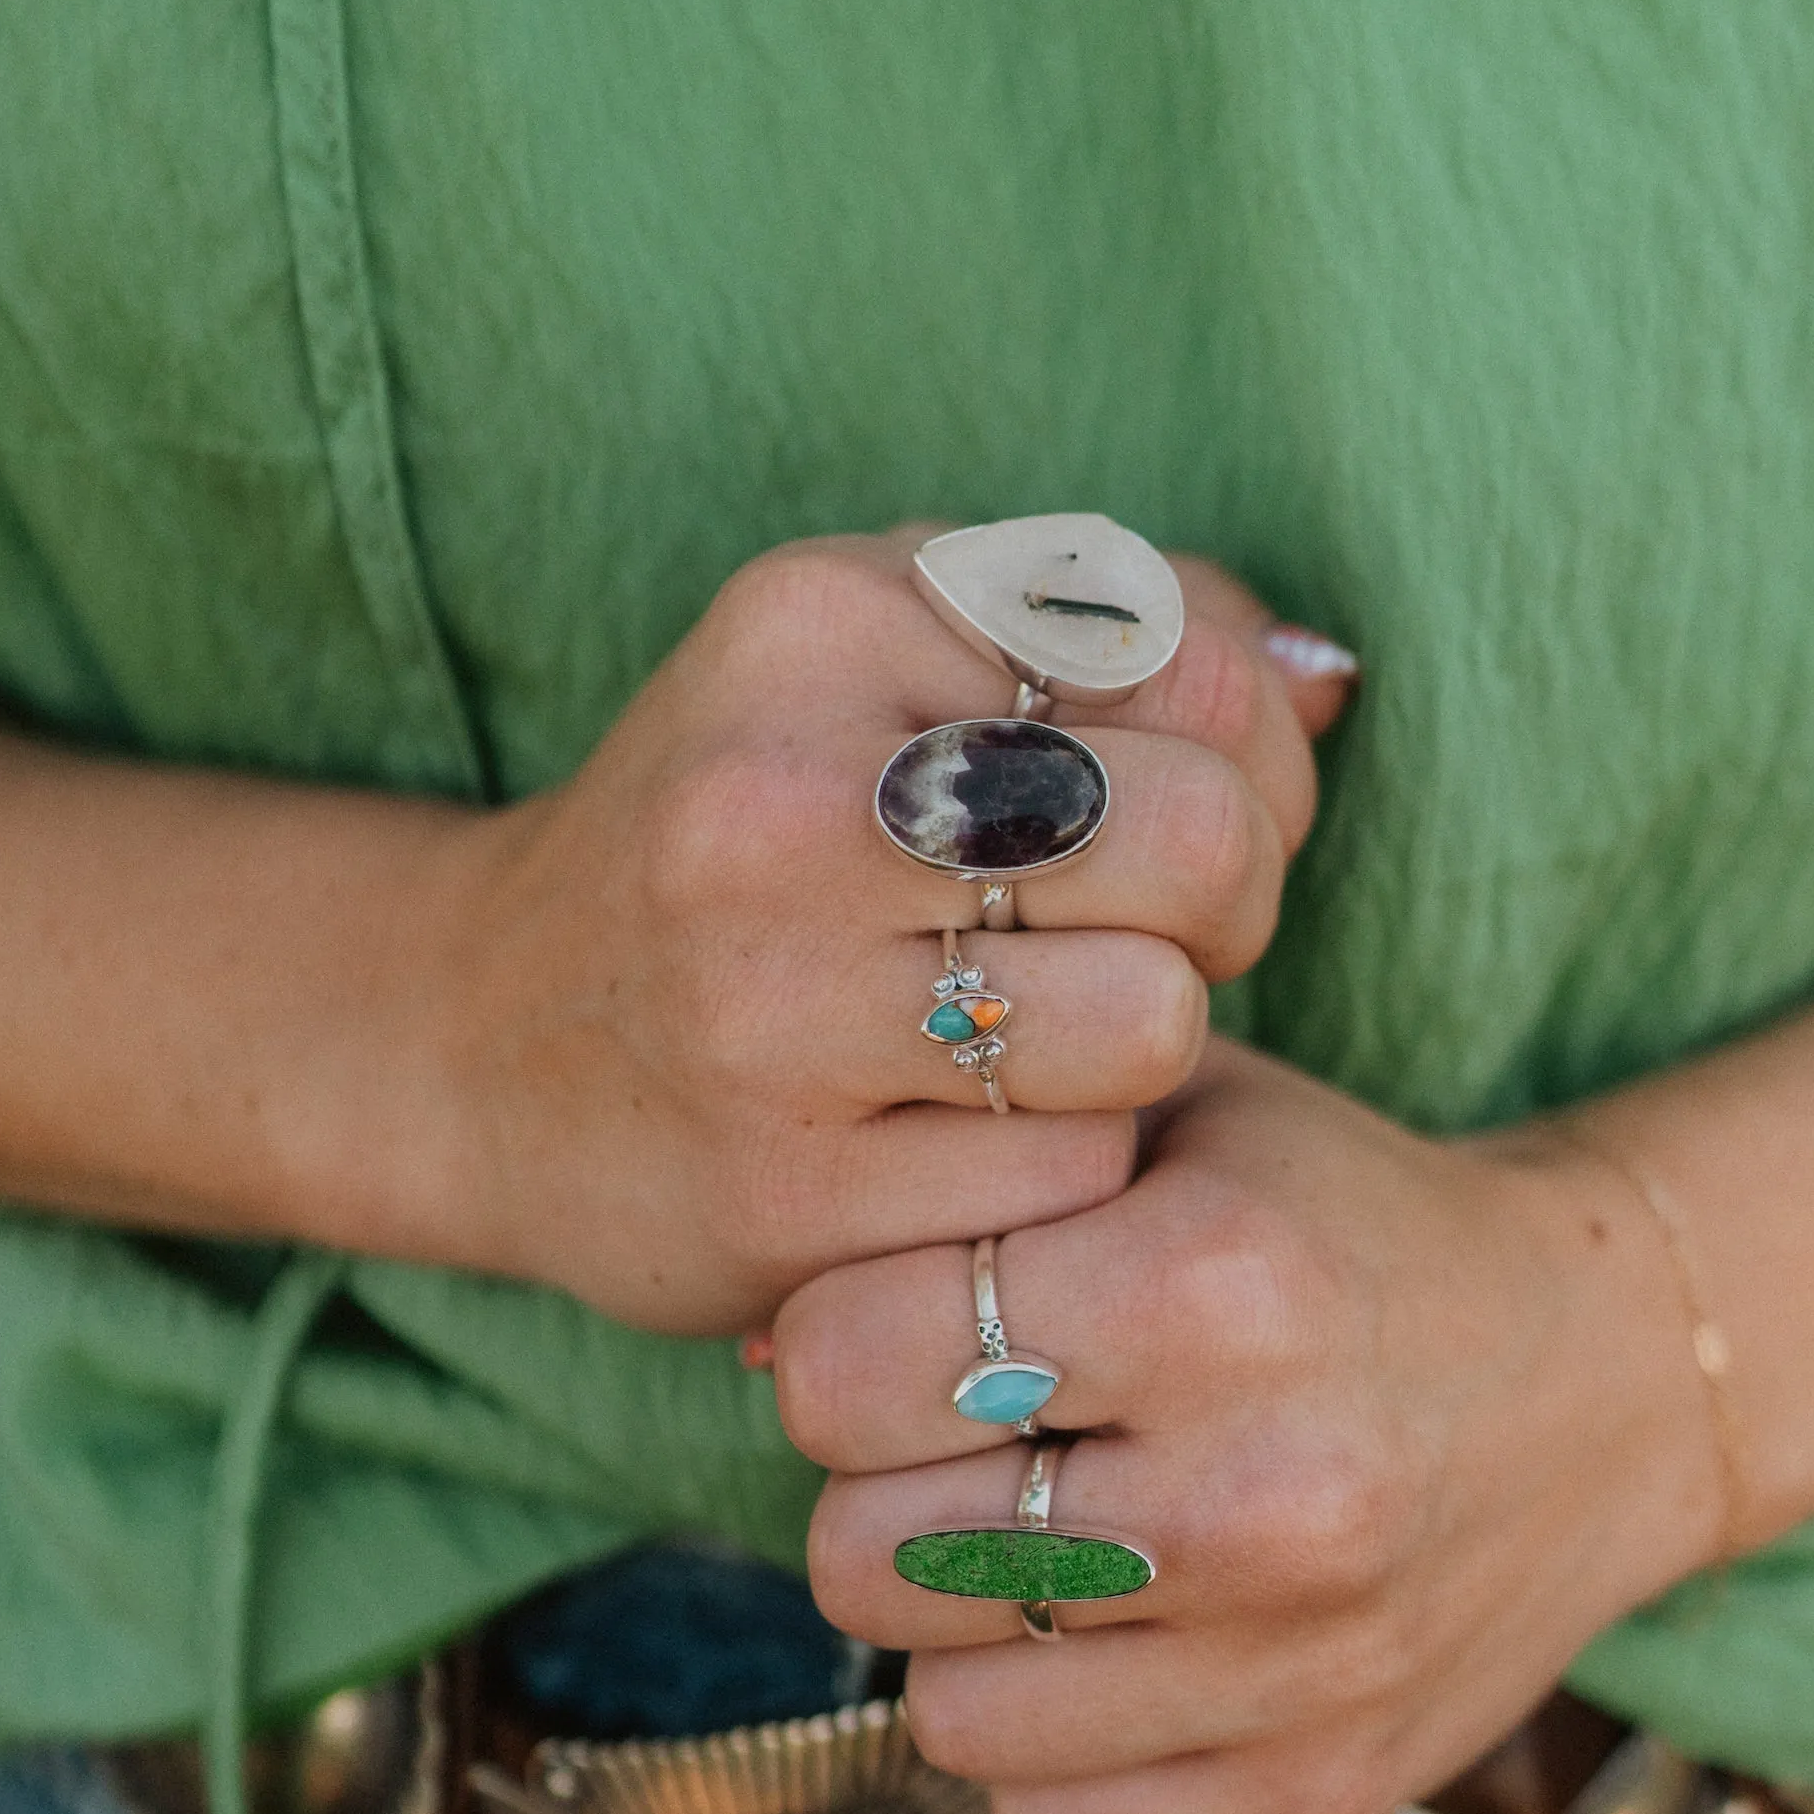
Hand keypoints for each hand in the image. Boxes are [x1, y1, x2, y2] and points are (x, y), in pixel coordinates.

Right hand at [435, 542, 1350, 1335]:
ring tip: (1041, 1042)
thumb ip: (1126, 634)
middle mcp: (777, 801)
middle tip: (1135, 939)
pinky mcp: (783, 1194)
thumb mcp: (889, 660)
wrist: (482, 1042)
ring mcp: (767, 1007)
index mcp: (819, 620)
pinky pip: (1070, 1188)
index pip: (1200, 673)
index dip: (1246, 762)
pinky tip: (959, 1145)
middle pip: (1203, 846)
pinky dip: (1057, 1175)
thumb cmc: (756, 837)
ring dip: (1139, 1052)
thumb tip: (1331, 692)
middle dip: (1220, 908)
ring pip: (1152, 1027)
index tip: (1160, 814)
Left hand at [774, 1042, 1721, 1813]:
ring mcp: (1297, 1666)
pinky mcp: (1317, 1796)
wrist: (1607, 1377)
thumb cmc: (1340, 1220)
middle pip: (863, 1556)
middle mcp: (1260, 1487)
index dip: (845, 1347)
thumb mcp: (1173, 1122)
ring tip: (1050, 1545)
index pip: (846, 1370)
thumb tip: (758, 1347)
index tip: (911, 1330)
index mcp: (1213, 1282)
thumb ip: (967, 1181)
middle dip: (884, 1497)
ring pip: (940, 1714)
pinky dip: (1052, 1748)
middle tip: (968, 1451)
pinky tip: (1124, 1647)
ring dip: (963, 1634)